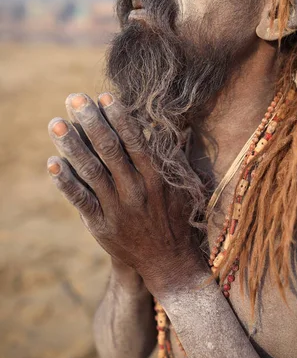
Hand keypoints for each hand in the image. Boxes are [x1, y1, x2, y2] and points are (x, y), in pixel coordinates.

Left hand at [47, 93, 205, 296]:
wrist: (167, 261)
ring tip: (55, 122)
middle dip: (91, 122)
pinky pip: (81, 200)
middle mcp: (136, 189)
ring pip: (91, 171)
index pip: (135, 140)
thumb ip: (175, 155)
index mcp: (157, 176)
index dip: (119, 117)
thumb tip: (174, 124)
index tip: (104, 96)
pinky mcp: (101, 224)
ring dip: (71, 145)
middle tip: (74, 98)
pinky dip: (65, 182)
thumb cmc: (176, 216)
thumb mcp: (183, 184)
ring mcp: (116, 208)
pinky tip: (52, 163)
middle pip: (109, 150)